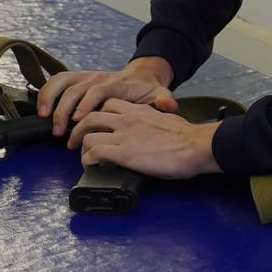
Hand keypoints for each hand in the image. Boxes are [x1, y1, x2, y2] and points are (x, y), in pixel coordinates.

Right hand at [37, 56, 176, 135]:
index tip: (77, 120)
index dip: (86, 104)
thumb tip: (170, 105)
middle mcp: (98, 77)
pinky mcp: (78, 79)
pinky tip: (41, 109)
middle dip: (64, 108)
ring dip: (50, 98)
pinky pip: (58, 81)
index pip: (98, 90)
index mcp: (116, 83)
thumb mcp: (159, 94)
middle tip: (59, 130)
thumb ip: (163, 100)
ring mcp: (86, 76)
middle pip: (76, 88)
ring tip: (43, 117)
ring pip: (63, 81)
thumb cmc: (148, 89)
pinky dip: (47, 91)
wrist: (143, 76)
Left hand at [67, 99, 221, 179]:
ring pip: (87, 134)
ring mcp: (125, 135)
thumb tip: (151, 135)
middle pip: (91, 116)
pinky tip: (90, 166)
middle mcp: (128, 119)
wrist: (196, 145)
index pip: (110, 104)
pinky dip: (87, 160)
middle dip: (79, 128)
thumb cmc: (189, 138)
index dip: (98, 114)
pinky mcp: (125, 153)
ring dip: (80, 147)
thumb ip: (154, 124)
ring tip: (82, 157)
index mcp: (140, 111)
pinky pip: (95, 153)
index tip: (95, 126)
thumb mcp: (168, 121)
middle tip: (76, 141)